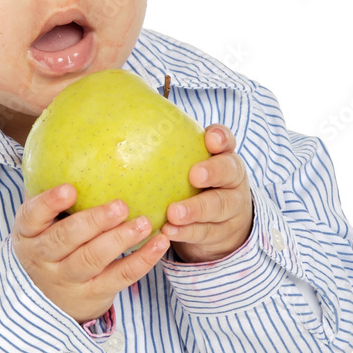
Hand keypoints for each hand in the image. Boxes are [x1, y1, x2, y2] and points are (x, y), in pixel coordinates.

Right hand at [12, 184, 169, 323]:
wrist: (47, 299)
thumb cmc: (48, 244)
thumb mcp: (38, 224)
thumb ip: (51, 195)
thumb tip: (72, 141)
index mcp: (28, 234)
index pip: (31, 216)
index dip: (49, 203)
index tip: (70, 189)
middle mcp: (43, 258)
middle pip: (65, 239)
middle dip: (94, 222)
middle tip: (120, 205)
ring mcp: (67, 280)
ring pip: (93, 259)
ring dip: (120, 240)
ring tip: (143, 223)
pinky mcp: (93, 294)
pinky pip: (120, 277)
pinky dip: (142, 261)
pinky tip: (159, 243)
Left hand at [160, 125, 252, 263]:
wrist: (221, 224)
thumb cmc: (193, 184)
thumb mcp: (186, 165)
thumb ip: (167, 148)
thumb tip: (121, 121)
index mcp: (223, 156)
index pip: (226, 141)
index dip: (220, 138)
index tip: (209, 139)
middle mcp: (231, 180)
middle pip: (229, 172)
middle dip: (213, 172)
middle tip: (194, 175)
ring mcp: (230, 207)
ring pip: (217, 206)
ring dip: (195, 210)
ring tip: (173, 213)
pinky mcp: (221, 232)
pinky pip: (205, 232)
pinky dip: (187, 232)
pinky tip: (168, 231)